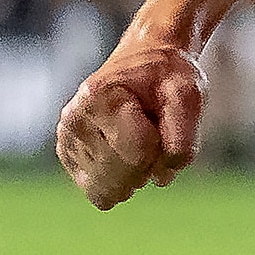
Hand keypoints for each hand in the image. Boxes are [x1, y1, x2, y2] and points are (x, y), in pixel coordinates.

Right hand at [57, 36, 209, 210]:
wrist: (144, 62)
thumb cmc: (168, 78)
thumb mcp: (189, 94)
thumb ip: (183, 135)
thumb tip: (160, 179)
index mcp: (99, 97)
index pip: (138, 153)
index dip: (164, 149)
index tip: (163, 122)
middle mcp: (73, 119)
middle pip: (122, 177)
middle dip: (150, 165)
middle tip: (153, 132)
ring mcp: (66, 140)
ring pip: (110, 189)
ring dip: (136, 173)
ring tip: (138, 138)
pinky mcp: (67, 156)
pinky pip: (100, 192)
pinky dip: (122, 179)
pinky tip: (125, 151)